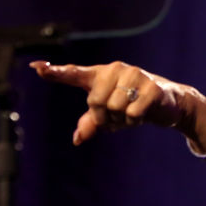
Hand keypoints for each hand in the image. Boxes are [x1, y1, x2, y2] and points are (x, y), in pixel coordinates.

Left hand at [29, 60, 198, 144]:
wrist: (169, 102)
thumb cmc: (132, 105)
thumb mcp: (109, 115)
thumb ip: (90, 122)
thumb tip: (78, 139)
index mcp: (101, 74)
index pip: (74, 73)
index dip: (54, 72)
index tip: (35, 67)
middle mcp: (116, 69)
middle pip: (94, 101)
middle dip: (104, 116)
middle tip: (118, 115)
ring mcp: (135, 75)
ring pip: (113, 108)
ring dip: (121, 119)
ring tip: (131, 113)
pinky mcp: (151, 87)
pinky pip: (132, 113)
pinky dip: (134, 121)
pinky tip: (142, 114)